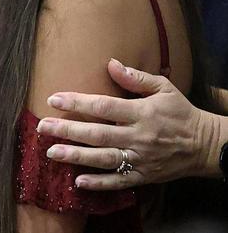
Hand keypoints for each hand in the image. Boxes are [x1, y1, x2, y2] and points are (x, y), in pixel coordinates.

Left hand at [37, 58, 220, 188]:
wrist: (206, 145)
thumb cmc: (180, 113)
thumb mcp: (164, 89)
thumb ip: (136, 78)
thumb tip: (111, 64)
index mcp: (142, 113)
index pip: (104, 106)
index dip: (78, 102)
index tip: (54, 99)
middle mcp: (139, 137)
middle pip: (98, 134)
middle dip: (68, 131)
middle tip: (42, 128)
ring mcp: (141, 159)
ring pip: (105, 159)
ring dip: (77, 156)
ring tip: (52, 152)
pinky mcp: (144, 176)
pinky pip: (119, 181)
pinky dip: (99, 183)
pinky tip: (78, 181)